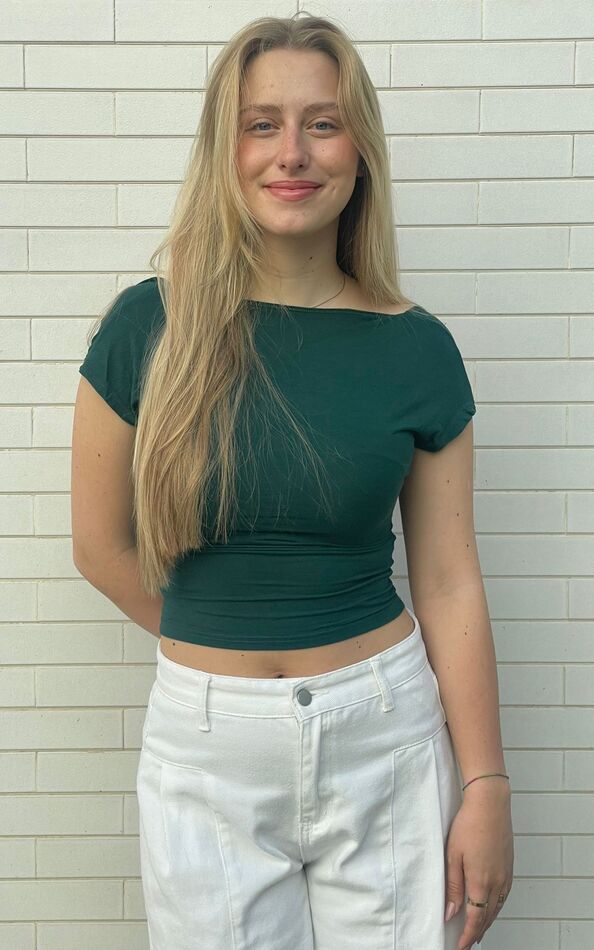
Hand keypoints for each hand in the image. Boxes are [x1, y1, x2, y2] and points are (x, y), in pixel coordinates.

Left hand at [444, 782, 513, 949]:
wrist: (490, 803)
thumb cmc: (469, 824)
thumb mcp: (453, 855)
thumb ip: (453, 886)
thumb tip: (451, 912)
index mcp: (481, 882)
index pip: (475, 919)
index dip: (467, 936)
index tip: (461, 946)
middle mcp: (497, 882)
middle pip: (487, 917)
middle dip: (477, 932)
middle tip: (467, 942)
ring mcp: (506, 874)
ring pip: (497, 908)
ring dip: (487, 921)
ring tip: (477, 930)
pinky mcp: (509, 866)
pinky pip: (504, 895)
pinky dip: (496, 907)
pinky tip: (491, 906)